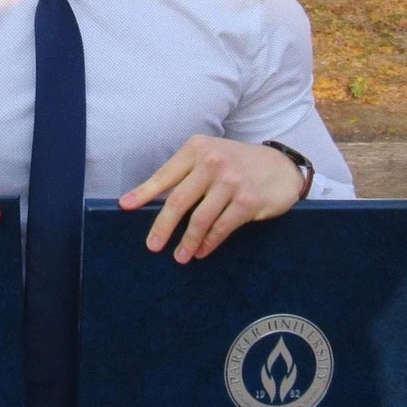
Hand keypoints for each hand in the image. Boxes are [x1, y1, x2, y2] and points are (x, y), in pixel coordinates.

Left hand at [119, 136, 304, 263]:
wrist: (281, 167)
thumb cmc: (238, 164)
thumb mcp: (211, 157)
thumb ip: (186, 175)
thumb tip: (153, 203)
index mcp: (197, 149)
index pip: (165, 175)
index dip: (143, 193)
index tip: (125, 206)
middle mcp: (213, 161)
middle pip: (178, 200)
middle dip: (162, 226)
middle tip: (152, 246)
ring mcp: (231, 181)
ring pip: (200, 218)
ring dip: (187, 242)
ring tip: (179, 256)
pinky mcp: (248, 200)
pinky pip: (221, 227)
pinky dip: (209, 243)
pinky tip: (202, 252)